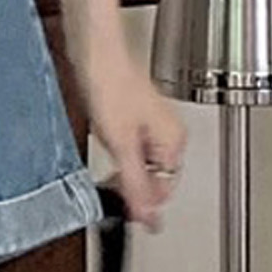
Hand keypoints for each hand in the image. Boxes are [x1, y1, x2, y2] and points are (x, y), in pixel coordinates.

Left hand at [78, 38, 187, 232]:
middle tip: (112, 189)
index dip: (144, 203)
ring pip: (144, 163)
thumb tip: (148, 216)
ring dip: (126, 171)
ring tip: (109, 165)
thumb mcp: (122, 146)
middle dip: (134, 187)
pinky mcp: (136, 117)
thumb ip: (135, 184)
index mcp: (174, 142)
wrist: (97, 55)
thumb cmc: (112, 86)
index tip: (127, 211)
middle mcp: (170, 134)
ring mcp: (154, 125)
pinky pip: (133, 148)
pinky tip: (107, 146)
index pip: (165, 190)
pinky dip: (120, 154)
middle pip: (156, 178)